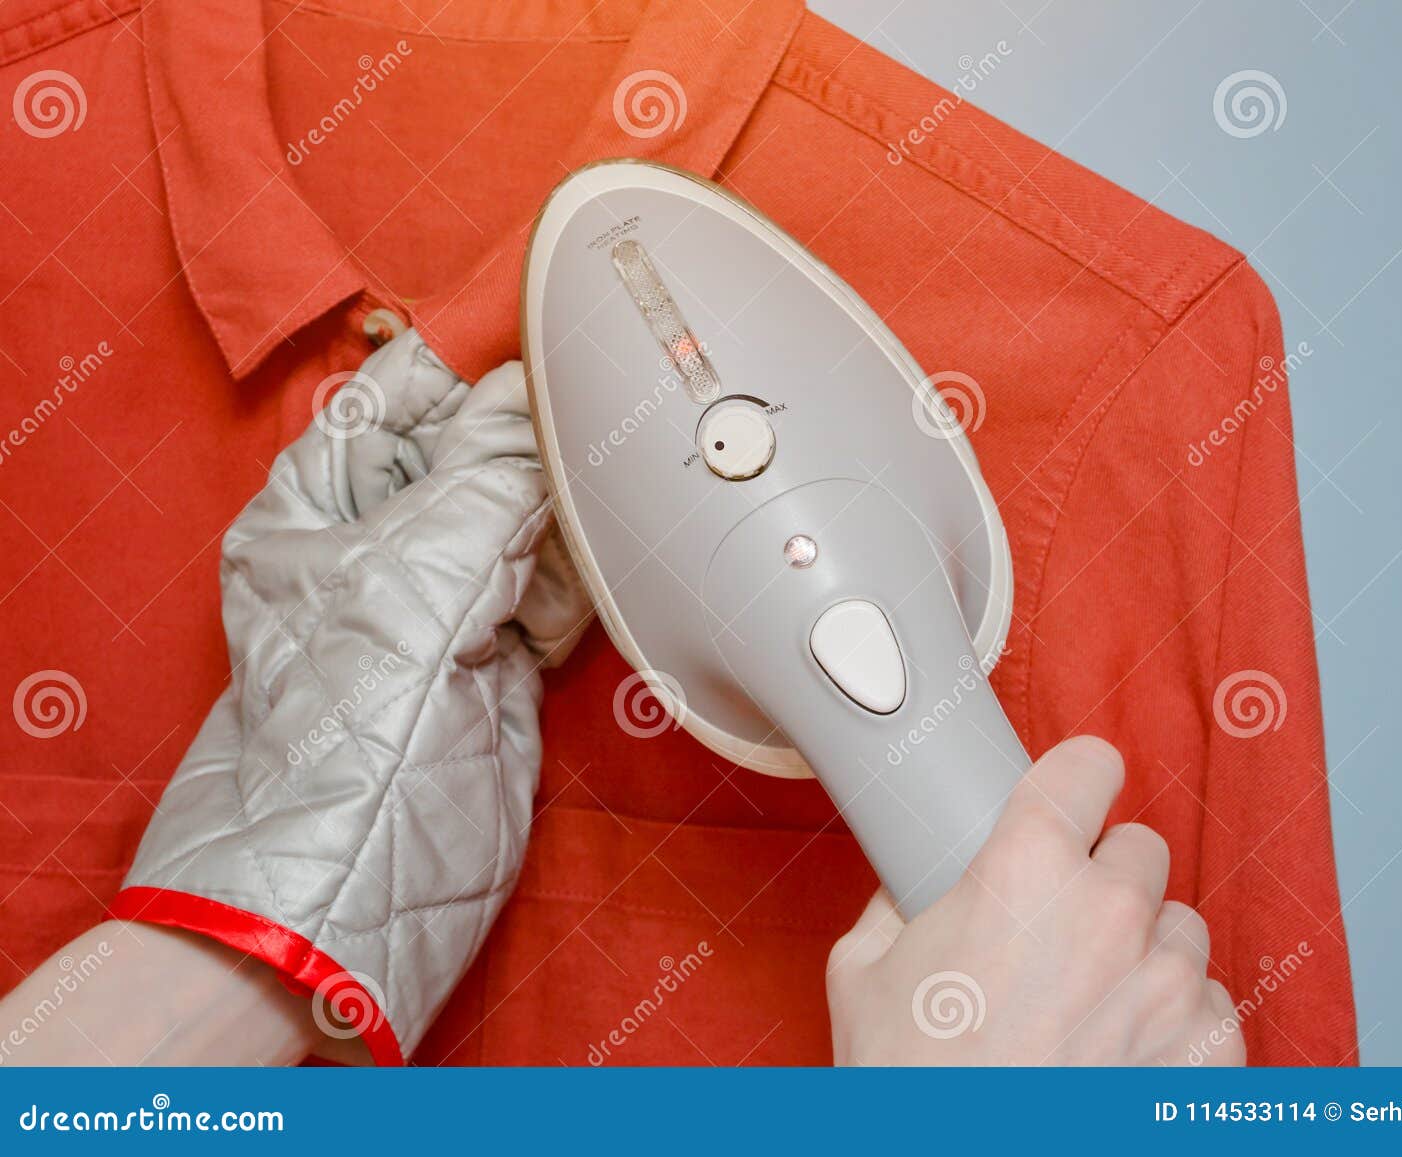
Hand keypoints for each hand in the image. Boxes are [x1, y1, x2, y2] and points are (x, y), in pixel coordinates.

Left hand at [111, 330, 587, 1062]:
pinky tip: (623, 543)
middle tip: (614, 393)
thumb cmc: (350, 717)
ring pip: (525, 519)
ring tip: (631, 465)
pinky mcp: (496, 655)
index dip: (471, 359)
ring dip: (574, 502)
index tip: (550, 318)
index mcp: (318, 504)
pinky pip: (552, 587)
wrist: (368, 867)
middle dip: (539, 433)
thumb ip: (492, 473)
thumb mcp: (421, 565)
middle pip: (474, 457)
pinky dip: (587, 570)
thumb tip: (535, 392)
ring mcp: (441, 601)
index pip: (400, 399)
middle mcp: (377, 545)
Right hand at [826, 736, 1242, 1065]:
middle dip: (1104, 881)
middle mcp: (1111, 911)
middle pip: (1140, 850)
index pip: (1089, 765)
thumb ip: (897, 904)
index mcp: (1025, 869)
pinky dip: (1178, 1026)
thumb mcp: (863, 974)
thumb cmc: (909, 1088)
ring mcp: (1171, 984)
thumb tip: (913, 882)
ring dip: (1144, 953)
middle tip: (1057, 933)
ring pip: (1181, 928)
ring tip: (1087, 1007)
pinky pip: (1212, 1006)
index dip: (1078, 780)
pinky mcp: (1212, 1052)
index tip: (1074, 798)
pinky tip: (1122, 1056)